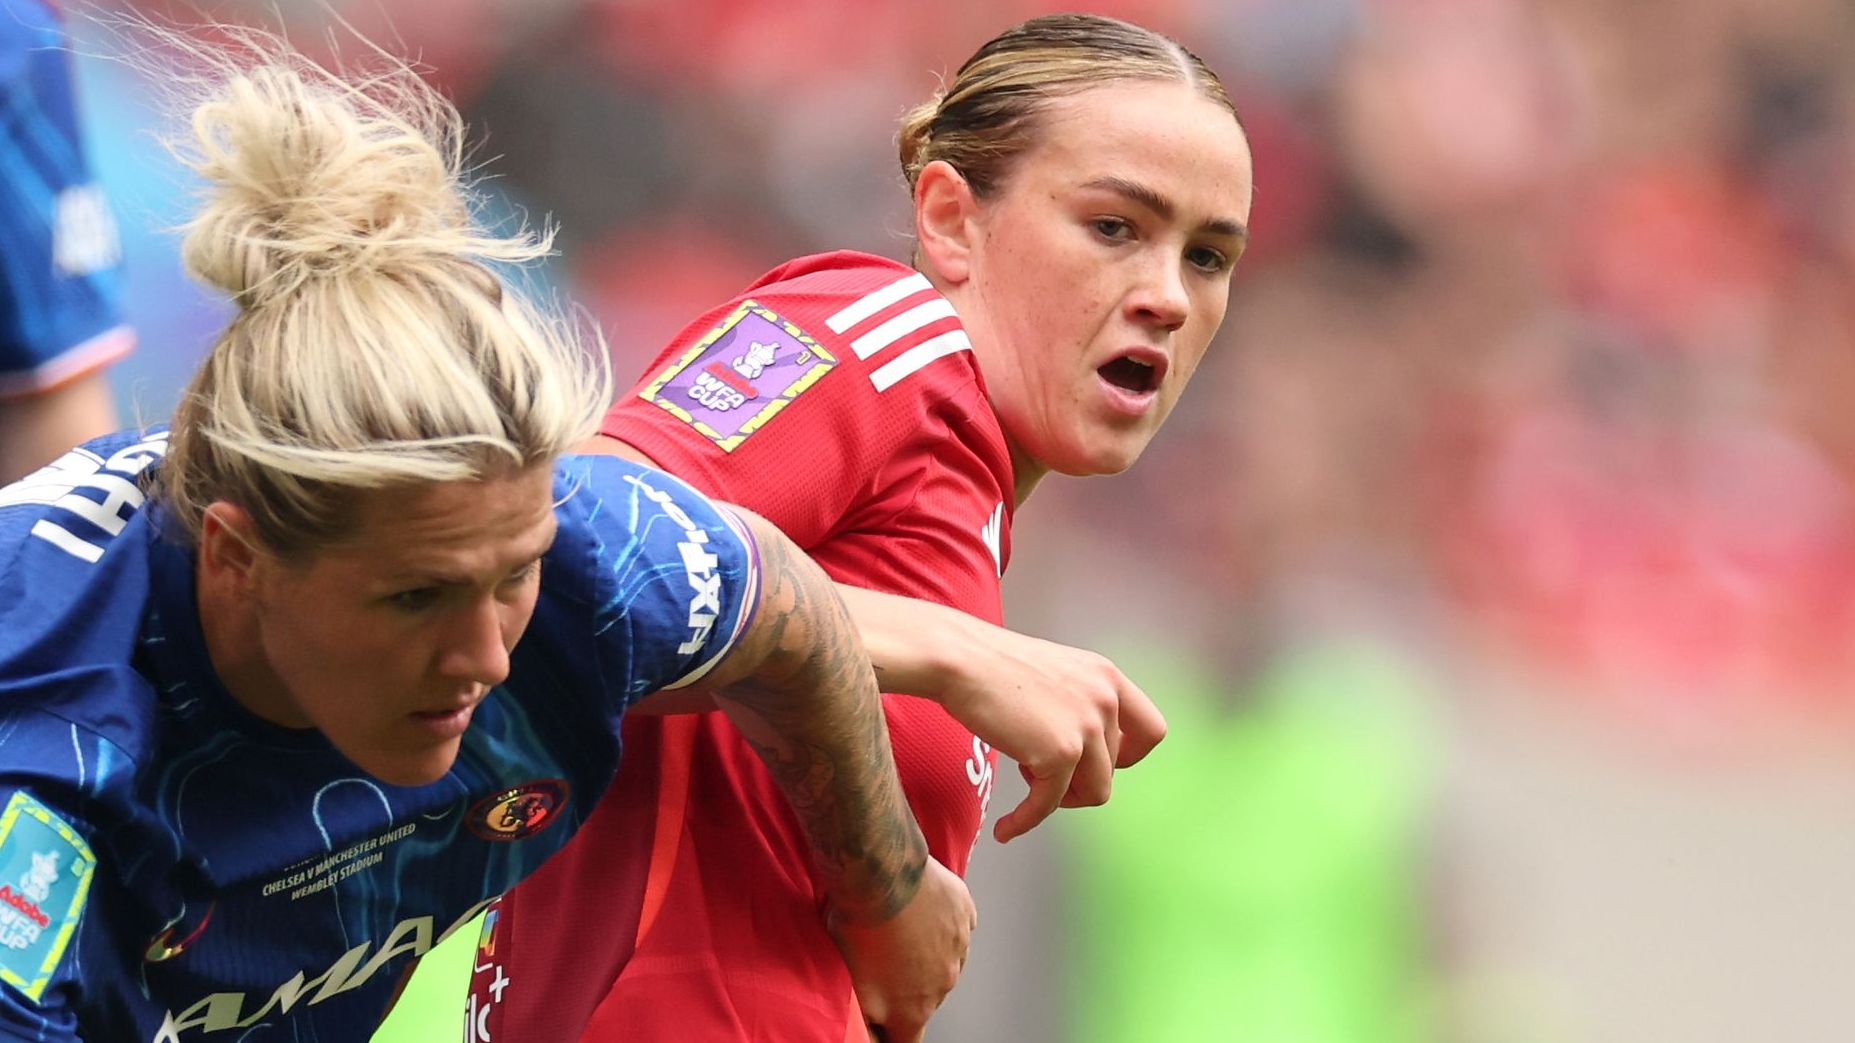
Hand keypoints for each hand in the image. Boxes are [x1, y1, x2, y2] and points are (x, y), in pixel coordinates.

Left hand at [829, 856, 974, 1042]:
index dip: (891, 1033)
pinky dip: (939, 922)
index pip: (907, 1041)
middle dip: (906, 986)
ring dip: (923, 951)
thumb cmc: (860, 925)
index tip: (882, 1021)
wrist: (882, 872)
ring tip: (896, 927)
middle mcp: (942, 985)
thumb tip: (872, 1026)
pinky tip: (916, 907)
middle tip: (882, 959)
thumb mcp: (851, 981)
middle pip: (925, 998)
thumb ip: (867, 1012)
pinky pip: (954, 926)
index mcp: (912, 1010)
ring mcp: (959, 948)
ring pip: (942, 959)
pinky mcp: (964, 915)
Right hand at [936, 619, 1166, 842]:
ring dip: (1061, 797)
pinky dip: (1025, 821)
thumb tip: (1086, 752)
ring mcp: (1085, 727)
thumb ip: (1080, 703)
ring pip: (1094, 792)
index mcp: (1107, 677)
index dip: (1128, 757)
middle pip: (1113, 769)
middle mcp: (1105, 700)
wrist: (959, 658)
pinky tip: (1005, 829)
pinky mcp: (1059, 753)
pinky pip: (1048, 805)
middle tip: (1038, 767)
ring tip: (1025, 779)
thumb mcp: (1056, 673)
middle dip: (1077, 776)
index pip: (1152, 730)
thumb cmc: (991, 665)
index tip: (1097, 764)